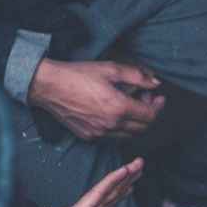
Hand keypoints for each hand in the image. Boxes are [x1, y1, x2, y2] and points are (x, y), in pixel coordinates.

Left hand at [20, 158, 142, 206]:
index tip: (125, 168)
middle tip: (140, 161)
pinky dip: (121, 192)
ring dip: (125, 180)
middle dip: (125, 174)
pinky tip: (129, 188)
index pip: (99, 193)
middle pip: (108, 189)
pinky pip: (110, 201)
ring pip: (111, 192)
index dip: (112, 180)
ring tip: (139, 168)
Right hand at [29, 60, 164, 140]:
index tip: (158, 97)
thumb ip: (137, 76)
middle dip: (149, 114)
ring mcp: (99, 133)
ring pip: (129, 135)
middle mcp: (111, 125)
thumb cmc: (78, 75)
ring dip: (135, 123)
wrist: (48, 86)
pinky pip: (112, 137)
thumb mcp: (111, 69)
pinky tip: (114, 114)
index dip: (158, 107)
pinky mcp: (89, 136)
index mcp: (119, 108)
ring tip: (130, 106)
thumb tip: (155, 83)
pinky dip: (120, 128)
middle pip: (142, 128)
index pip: (150, 116)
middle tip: (145, 100)